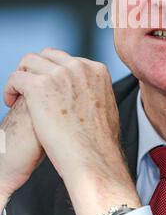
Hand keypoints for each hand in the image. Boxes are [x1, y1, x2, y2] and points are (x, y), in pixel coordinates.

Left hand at [4, 48, 140, 214]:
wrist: (92, 159)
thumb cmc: (98, 143)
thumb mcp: (107, 108)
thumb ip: (94, 93)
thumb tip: (86, 94)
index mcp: (96, 70)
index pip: (67, 59)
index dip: (53, 72)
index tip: (47, 87)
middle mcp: (79, 66)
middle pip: (48, 55)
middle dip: (36, 69)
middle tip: (29, 88)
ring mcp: (59, 74)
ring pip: (29, 61)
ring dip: (21, 75)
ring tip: (18, 95)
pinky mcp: (39, 86)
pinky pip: (16, 77)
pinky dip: (10, 88)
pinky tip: (11, 101)